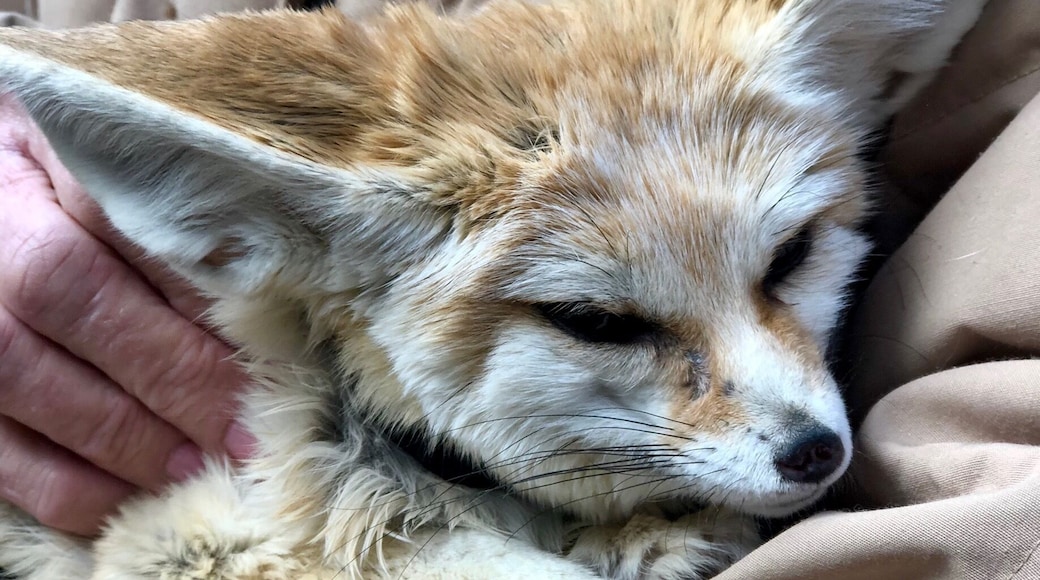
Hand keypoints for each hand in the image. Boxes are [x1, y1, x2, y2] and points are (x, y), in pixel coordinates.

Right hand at [0, 94, 253, 535]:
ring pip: (18, 370)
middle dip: (170, 372)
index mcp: (39, 148)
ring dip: (120, 434)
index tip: (269, 346)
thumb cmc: (85, 186)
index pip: (121, 213)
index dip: (194, 289)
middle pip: (68, 291)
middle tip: (246, 427)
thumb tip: (274, 299)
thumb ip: (179, 215)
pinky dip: (58, 483)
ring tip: (200, 467)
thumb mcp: (123, 173)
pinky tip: (128, 499)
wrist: (2, 194)